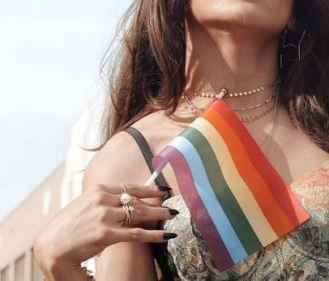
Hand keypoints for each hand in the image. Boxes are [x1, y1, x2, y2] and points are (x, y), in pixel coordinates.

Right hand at [34, 183, 176, 272]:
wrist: (50, 246)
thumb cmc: (67, 228)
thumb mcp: (86, 206)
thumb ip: (104, 202)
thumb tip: (125, 204)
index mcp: (98, 189)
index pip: (130, 187)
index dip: (148, 189)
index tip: (162, 190)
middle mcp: (102, 198)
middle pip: (137, 200)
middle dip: (157, 202)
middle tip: (173, 202)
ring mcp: (104, 215)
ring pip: (139, 214)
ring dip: (159, 215)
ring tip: (173, 215)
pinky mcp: (106, 233)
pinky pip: (136, 233)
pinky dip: (154, 234)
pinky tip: (166, 236)